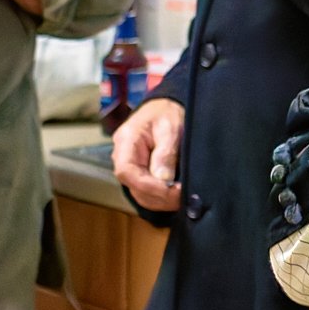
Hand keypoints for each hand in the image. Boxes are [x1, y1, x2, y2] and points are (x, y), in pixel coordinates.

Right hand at [113, 97, 183, 211]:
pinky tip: (178, 195)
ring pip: (142, 195)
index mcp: (125, 142)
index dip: (149, 186)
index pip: (127, 172)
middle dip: (160, 196)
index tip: (172, 189)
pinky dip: (163, 199)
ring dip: (163, 201)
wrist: (165, 109)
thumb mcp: (170, 127)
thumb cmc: (166, 113)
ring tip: (184, 196)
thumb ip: (166, 152)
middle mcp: (123, 158)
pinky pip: (148, 194)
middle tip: (185, 195)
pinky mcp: (141, 176)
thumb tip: (163, 179)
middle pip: (134, 188)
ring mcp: (131, 169)